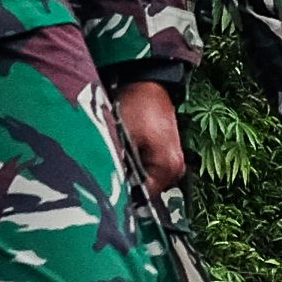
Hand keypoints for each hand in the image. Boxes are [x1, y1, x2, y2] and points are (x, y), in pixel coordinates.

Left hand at [109, 78, 187, 196]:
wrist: (147, 83)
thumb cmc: (135, 107)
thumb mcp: (122, 138)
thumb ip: (117, 167)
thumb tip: (107, 191)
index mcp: (168, 167)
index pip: (143, 199)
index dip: (122, 195)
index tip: (105, 190)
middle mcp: (176, 170)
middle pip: (146, 191)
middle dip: (126, 185)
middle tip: (108, 173)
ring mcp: (174, 163)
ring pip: (147, 181)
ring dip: (131, 175)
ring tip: (116, 160)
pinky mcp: (168, 156)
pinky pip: (150, 172)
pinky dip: (137, 167)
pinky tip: (125, 155)